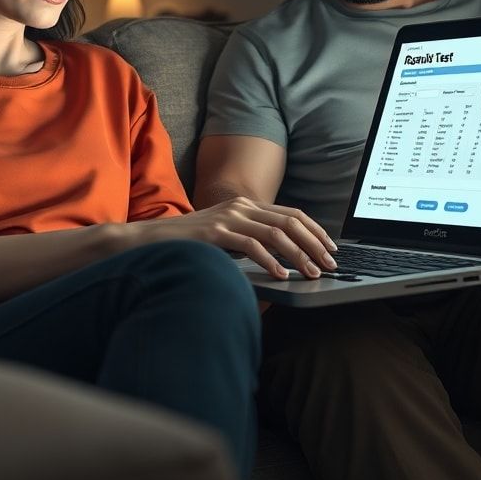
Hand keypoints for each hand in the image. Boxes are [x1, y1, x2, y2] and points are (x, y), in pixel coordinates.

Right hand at [143, 197, 336, 279]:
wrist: (150, 241)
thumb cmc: (190, 244)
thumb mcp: (226, 238)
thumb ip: (250, 240)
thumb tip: (284, 259)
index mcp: (245, 204)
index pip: (291, 213)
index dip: (315, 231)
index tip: (330, 249)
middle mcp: (240, 206)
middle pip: (290, 221)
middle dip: (314, 244)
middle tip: (330, 264)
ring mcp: (228, 217)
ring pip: (276, 233)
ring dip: (298, 255)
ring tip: (311, 273)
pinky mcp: (215, 231)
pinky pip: (251, 245)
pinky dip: (270, 261)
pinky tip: (281, 275)